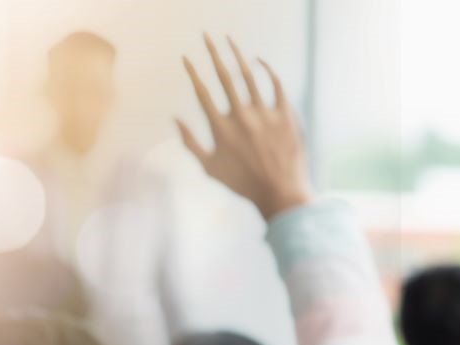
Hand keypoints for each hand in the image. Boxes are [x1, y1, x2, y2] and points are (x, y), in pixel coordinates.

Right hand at [177, 34, 311, 219]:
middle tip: (206, 36)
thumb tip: (175, 120)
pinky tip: (259, 61)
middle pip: (224, 76)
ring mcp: (264, 114)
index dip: (192, 72)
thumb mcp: (209, 168)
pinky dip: (267, 69)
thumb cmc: (242, 184)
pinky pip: (276, 84)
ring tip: (229, 41)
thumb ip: (190, 143)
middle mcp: (241, 117)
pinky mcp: (284, 114)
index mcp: (221, 129)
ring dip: (237, 54)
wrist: (280, 192)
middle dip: (212, 53)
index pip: (202, 92)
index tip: (186, 58)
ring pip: (249, 75)